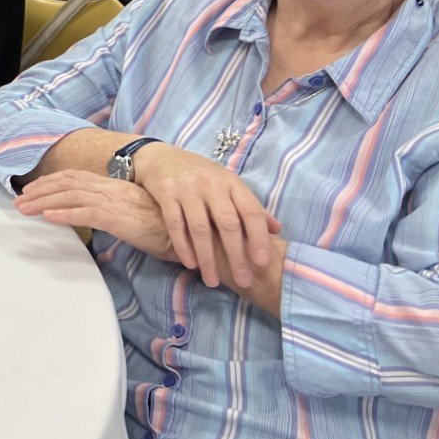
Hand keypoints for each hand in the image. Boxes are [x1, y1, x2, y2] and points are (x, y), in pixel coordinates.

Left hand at [15, 171, 179, 261]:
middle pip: (68, 183)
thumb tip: (89, 211)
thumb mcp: (132, 211)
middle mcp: (111, 189)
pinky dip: (64, 213)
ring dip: (43, 202)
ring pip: (71, 196)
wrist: (189, 233)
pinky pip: (86, 213)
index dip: (50, 182)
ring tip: (24, 209)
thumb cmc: (163, 225)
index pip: (75, 177)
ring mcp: (115, 202)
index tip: (31, 189)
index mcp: (114, 185)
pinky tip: (48, 217)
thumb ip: (111, 207)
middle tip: (18, 200)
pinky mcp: (119, 218)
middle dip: (40, 190)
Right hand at [131, 143, 275, 287]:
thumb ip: (250, 206)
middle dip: (236, 255)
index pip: (251, 211)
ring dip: (208, 258)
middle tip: (243, 280)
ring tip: (212, 281)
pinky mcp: (166, 194)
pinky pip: (175, 225)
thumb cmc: (201, 175)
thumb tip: (277, 230)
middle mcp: (211, 185)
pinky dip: (183, 246)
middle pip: (227, 223)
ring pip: (200, 228)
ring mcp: (187, 189)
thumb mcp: (228, 184)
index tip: (262, 262)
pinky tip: (190, 265)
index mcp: (231, 183)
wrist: (161, 157)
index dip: (258, 237)